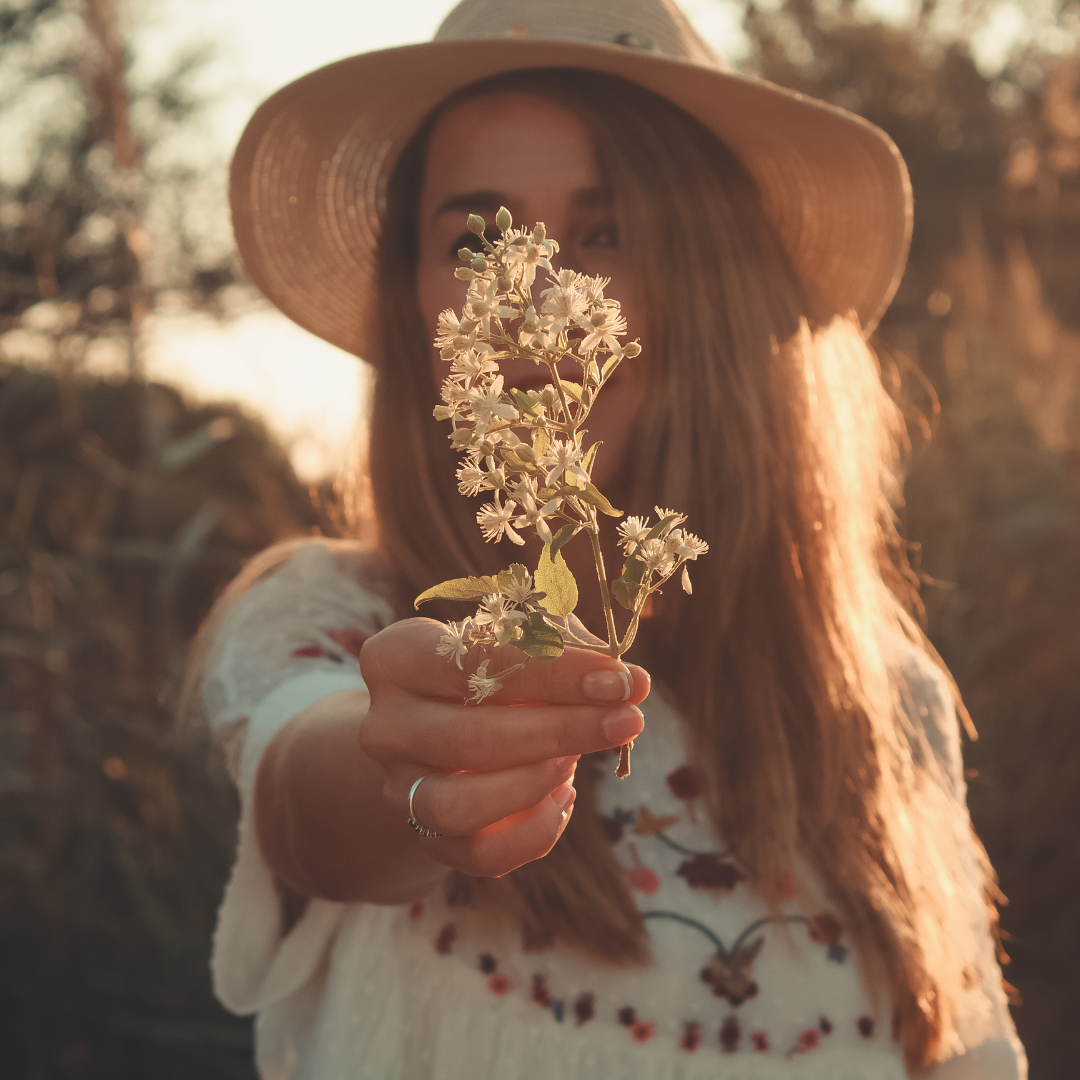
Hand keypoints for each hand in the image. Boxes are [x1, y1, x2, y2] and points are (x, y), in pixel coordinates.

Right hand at [359, 617, 649, 878]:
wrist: (436, 730)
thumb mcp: (512, 644)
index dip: (554, 672)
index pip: (474, 661)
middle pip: (470, 737)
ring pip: (459, 805)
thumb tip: (627, 680)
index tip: (619, 678)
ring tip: (577, 758)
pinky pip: (480, 855)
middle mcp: (385, 724)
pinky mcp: (424, 836)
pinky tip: (564, 797)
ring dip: (536, 782)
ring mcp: (398, 787)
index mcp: (396, 658)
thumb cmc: (489, 673)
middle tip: (628, 719)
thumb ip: (560, 651)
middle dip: (563, 730)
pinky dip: (535, 831)